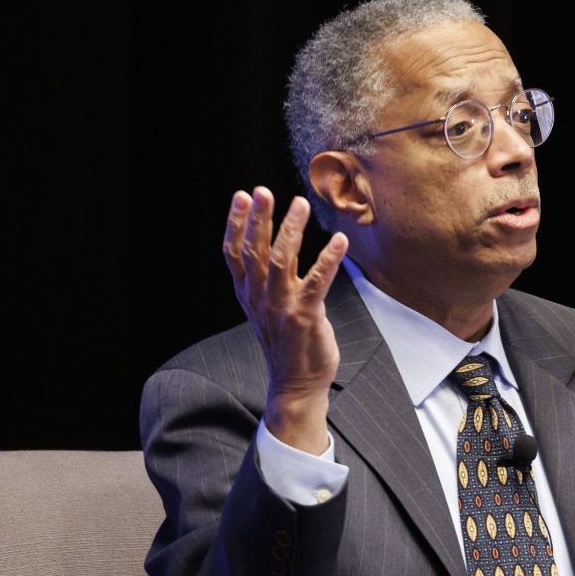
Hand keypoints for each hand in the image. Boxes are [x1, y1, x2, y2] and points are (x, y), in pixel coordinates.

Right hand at [223, 187, 348, 453]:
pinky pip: (317, 282)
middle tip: (262, 191)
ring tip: (299, 204)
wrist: (295, 384)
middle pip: (254, 252)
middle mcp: (260, 298)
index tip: (241, 196)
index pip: (234, 253)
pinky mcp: (305, 317)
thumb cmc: (286, 341)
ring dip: (290, 231)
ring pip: (280, 262)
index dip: (236, 223)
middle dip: (258, 219)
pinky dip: (328, 259)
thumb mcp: (270, 305)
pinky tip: (340, 241)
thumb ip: (273, 275)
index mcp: (248, 294)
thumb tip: (280, 239)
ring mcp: (281, 308)